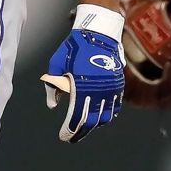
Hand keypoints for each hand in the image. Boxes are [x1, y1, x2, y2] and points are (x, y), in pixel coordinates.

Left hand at [41, 28, 124, 142]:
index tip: (64, 137)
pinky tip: (99, 117)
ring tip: (84, 127)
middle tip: (73, 138)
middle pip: (91, 120)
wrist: (98, 33)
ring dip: (93, 124)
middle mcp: (98, 91)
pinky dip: (107, 115)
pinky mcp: (118, 85)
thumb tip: (52, 106)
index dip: (70, 130)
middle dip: (81, 132)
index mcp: (81, 86)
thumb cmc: (74, 47)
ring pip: (104, 116)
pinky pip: (114, 107)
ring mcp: (110, 89)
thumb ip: (53, 86)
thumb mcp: (57, 63)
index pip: (76, 116)